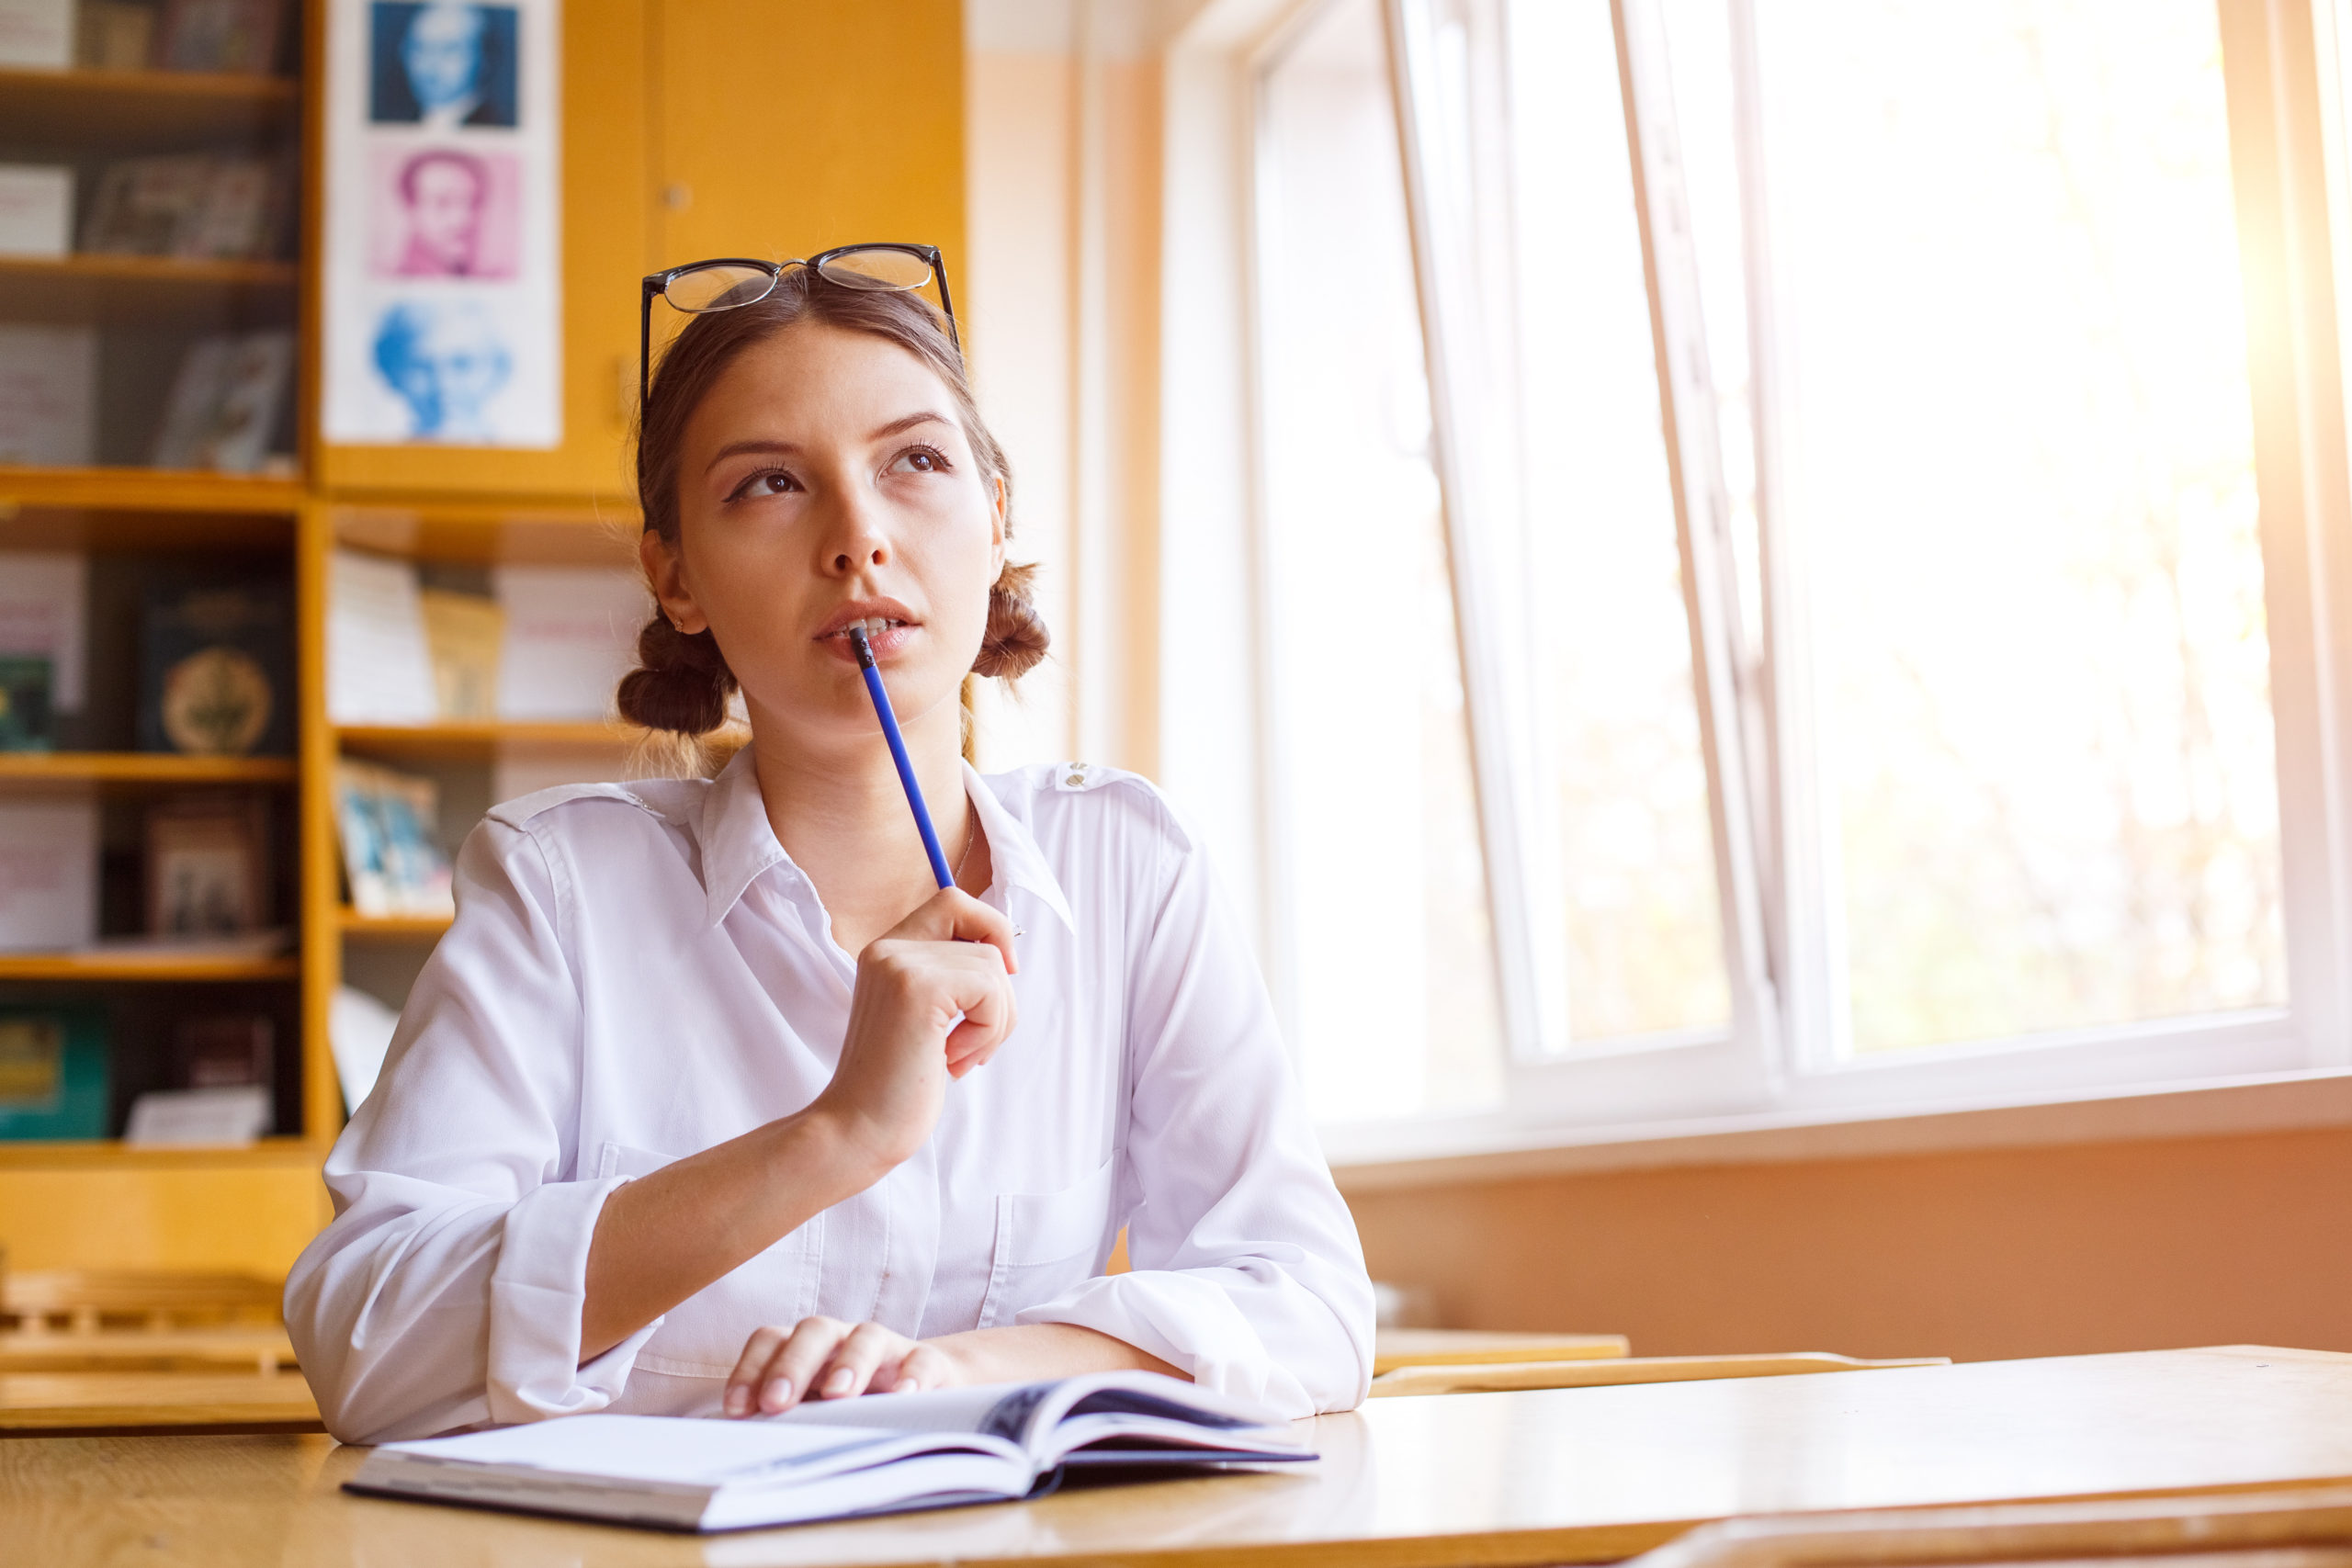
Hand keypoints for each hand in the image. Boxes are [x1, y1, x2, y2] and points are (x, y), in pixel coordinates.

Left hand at [724, 1317, 965, 1415]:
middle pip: (814, 1331)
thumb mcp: (815, 1409)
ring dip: (849, 1363)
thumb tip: (738, 1446)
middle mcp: (842, 1340)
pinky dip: (912, 1375)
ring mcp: (885, 1348)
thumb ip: (786, 1419)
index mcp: (806, 1349)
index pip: (771, 1341)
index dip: (750, 1370)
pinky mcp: (926, 1362)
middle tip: (776, 1401)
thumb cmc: (854, 1403)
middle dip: (792, 1365)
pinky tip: (902, 1397)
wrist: (923, 1389)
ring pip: (866, 1337)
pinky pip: (921, 1359)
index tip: (737, 1410)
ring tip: (839, 1395)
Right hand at [811, 887, 1017, 1172]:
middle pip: (983, 927)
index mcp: (888, 950)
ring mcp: (901, 964)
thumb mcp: (928, 1017)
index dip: (989, 927)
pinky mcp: (918, 988)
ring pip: (993, 965)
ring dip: (994, 1020)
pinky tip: (953, 1060)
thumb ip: (952, 978)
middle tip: (979, 1034)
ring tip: (958, 1056)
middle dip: (1000, 986)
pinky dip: (987, 1030)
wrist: (858, 1128)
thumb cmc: (898, 1083)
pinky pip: (990, 990)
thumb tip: (1008, 953)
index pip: (953, 900)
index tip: (998, 979)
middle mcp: (889, 947)